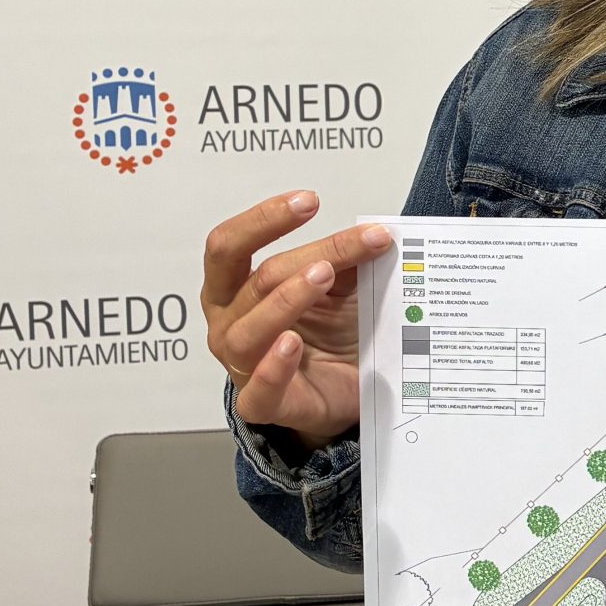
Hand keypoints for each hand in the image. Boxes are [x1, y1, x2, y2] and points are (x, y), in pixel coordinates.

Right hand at [201, 190, 393, 447]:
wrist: (346, 389)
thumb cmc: (331, 333)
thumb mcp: (341, 287)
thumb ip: (347, 259)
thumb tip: (376, 230)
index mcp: (234, 288)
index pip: (229, 246)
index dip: (263, 219)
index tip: (309, 201)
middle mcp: (229, 323)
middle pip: (255, 282)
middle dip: (301, 258)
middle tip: (335, 252)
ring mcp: (242, 365)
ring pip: (251, 329)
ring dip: (288, 300)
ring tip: (323, 278)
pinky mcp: (264, 404)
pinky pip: (259, 390)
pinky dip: (274, 367)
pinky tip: (293, 344)